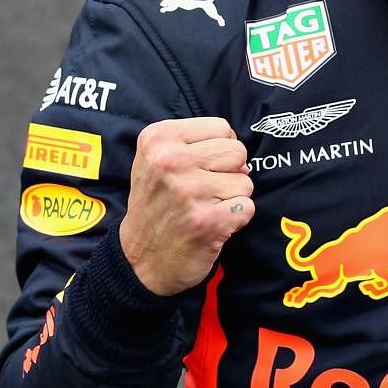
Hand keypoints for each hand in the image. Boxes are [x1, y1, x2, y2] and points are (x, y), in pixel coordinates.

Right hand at [119, 118, 253, 295]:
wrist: (140, 259)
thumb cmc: (156, 203)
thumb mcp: (156, 158)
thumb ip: (193, 141)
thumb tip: (236, 142)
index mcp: (159, 139)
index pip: (222, 127)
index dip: (219, 149)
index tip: (200, 168)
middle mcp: (170, 161)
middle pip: (237, 151)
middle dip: (229, 172)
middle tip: (205, 190)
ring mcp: (189, 191)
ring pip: (245, 181)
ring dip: (232, 197)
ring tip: (206, 207)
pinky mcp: (207, 221)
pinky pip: (247, 207)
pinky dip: (236, 218)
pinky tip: (213, 224)